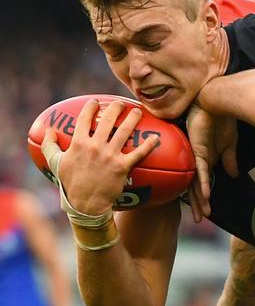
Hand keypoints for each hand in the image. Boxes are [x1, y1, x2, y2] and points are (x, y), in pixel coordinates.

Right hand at [41, 100, 158, 214]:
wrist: (86, 203)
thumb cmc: (71, 183)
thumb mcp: (55, 163)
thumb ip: (49, 145)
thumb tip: (48, 130)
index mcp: (78, 144)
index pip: (84, 119)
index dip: (90, 107)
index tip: (96, 101)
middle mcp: (95, 146)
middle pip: (107, 121)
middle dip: (115, 108)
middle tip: (121, 103)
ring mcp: (109, 155)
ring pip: (124, 132)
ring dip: (132, 119)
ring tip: (138, 111)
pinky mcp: (122, 166)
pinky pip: (138, 153)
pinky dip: (148, 145)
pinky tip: (156, 137)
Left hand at [186, 105, 238, 222]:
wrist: (217, 102)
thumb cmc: (223, 119)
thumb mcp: (231, 143)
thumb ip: (230, 160)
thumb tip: (233, 175)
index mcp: (207, 159)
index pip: (204, 182)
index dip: (204, 197)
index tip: (207, 210)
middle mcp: (199, 160)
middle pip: (196, 186)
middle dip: (198, 204)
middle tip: (200, 219)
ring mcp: (197, 156)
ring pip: (197, 183)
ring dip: (200, 200)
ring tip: (202, 215)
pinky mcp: (198, 150)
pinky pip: (201, 171)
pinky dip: (204, 184)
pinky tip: (206, 196)